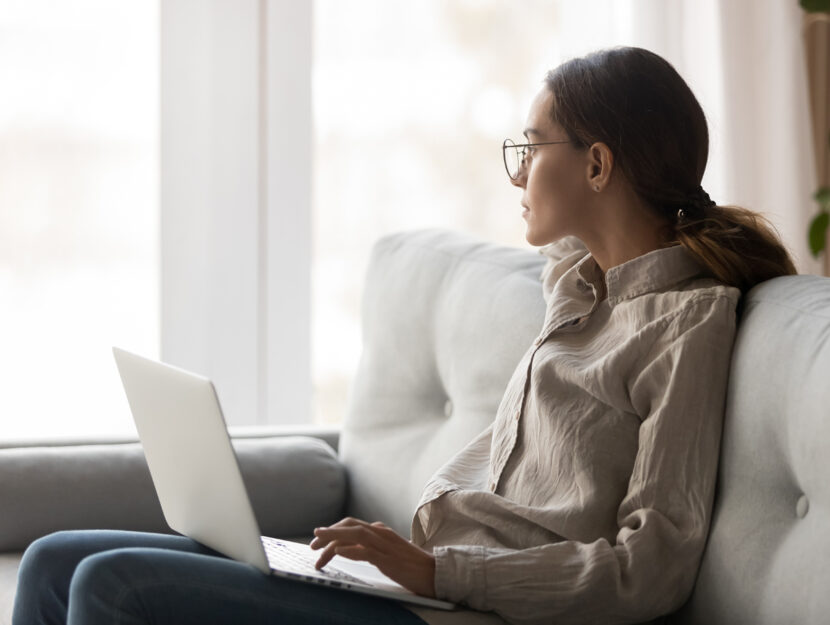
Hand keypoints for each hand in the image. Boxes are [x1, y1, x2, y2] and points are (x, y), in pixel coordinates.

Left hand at [310, 517, 435, 597]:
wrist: (434, 572)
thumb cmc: (411, 565)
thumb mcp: (387, 552)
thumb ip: (370, 548)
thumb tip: (345, 549)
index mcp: (380, 531)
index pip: (351, 524)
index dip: (332, 530)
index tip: (318, 540)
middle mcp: (381, 533)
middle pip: (349, 525)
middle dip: (328, 533)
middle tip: (312, 545)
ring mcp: (384, 544)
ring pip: (354, 534)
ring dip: (332, 540)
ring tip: (317, 548)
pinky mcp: (388, 558)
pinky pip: (365, 550)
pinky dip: (350, 549)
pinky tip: (339, 552)